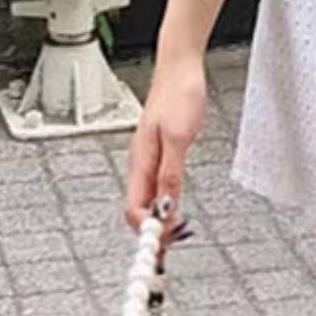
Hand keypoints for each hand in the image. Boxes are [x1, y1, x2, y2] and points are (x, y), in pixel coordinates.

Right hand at [124, 54, 207, 246]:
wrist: (181, 66)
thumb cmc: (179, 94)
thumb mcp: (180, 137)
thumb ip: (170, 174)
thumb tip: (163, 208)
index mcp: (141, 161)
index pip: (134, 209)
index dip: (146, 232)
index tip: (161, 248)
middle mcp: (141, 162)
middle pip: (138, 208)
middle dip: (151, 231)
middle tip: (168, 249)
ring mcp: (150, 156)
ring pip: (147, 198)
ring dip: (158, 218)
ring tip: (172, 235)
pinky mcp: (160, 150)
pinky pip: (157, 185)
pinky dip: (164, 201)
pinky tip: (173, 206)